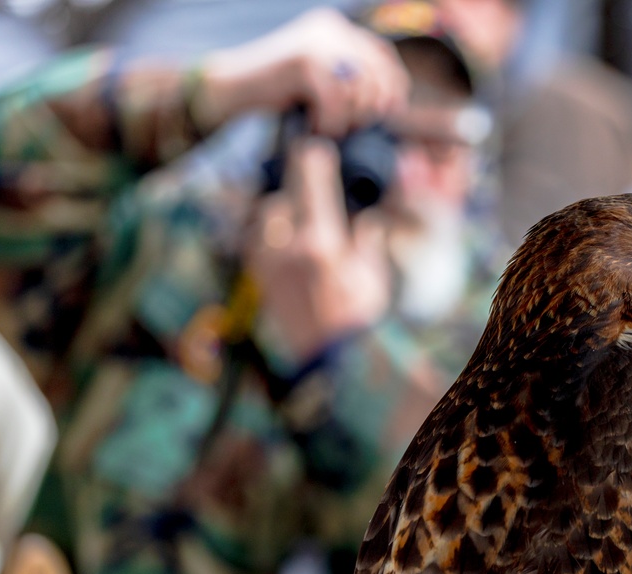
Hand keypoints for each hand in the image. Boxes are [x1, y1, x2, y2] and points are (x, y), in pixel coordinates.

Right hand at [198, 8, 409, 136]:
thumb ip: (350, 79)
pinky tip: (317, 127)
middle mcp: (329, 28)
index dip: (394, 84)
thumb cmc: (278, 91)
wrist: (233, 88)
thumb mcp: (320, 79)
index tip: (391, 111)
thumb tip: (392, 103)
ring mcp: (316, 42)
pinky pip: (336, 100)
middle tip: (354, 127)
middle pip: (375, 73)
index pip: (381, 54)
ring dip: (349, 118)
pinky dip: (330, 121)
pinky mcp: (305, 61)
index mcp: (335, 27)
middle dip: (371, 106)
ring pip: (358, 89)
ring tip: (331, 128)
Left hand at [245, 137, 390, 360]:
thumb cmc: (359, 322)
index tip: (313, 149)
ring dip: (278, 220)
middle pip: (278, 202)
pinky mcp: (259, 284)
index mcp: (319, 242)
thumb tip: (366, 218)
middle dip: (293, 198)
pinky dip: (270, 243)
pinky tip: (288, 250)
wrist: (331, 365)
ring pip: (264, 226)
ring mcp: (267, 268)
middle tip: (308, 197)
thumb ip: (367, 241)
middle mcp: (286, 250)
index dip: (310, 160)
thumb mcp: (372, 276)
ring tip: (299, 227)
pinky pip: (258, 249)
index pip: (309, 182)